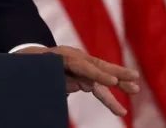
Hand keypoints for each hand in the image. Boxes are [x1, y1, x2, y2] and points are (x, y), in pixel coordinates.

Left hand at [16, 45, 139, 115]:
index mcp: (61, 55)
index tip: (112, 82)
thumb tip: (70, 85)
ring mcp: (81, 67)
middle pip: (98, 66)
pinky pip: (98, 88)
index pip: (82, 65)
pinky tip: (121, 110)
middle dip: (117, 73)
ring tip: (135, 89)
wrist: (29, 58)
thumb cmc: (31, 65)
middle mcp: (75, 58)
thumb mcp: (34, 69)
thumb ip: (49, 76)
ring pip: (102, 77)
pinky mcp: (84, 77)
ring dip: (120, 84)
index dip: (97, 74)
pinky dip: (109, 98)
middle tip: (134, 78)